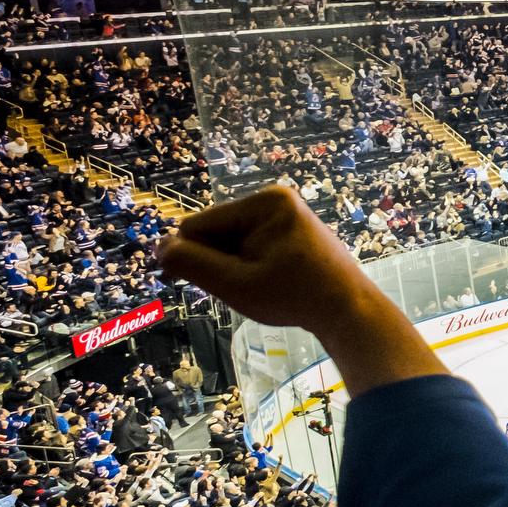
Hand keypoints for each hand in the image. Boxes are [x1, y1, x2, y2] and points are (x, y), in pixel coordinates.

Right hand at [164, 187, 442, 395]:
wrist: (348, 309)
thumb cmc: (294, 298)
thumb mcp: (235, 284)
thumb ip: (192, 264)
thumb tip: (159, 247)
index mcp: (265, 202)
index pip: (197, 227)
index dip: (197, 259)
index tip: (222, 282)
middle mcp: (274, 197)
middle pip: (214, 231)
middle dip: (219, 261)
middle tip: (252, 285)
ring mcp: (283, 210)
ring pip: (228, 239)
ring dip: (233, 264)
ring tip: (264, 283)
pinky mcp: (288, 226)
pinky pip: (247, 243)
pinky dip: (248, 264)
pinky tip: (269, 280)